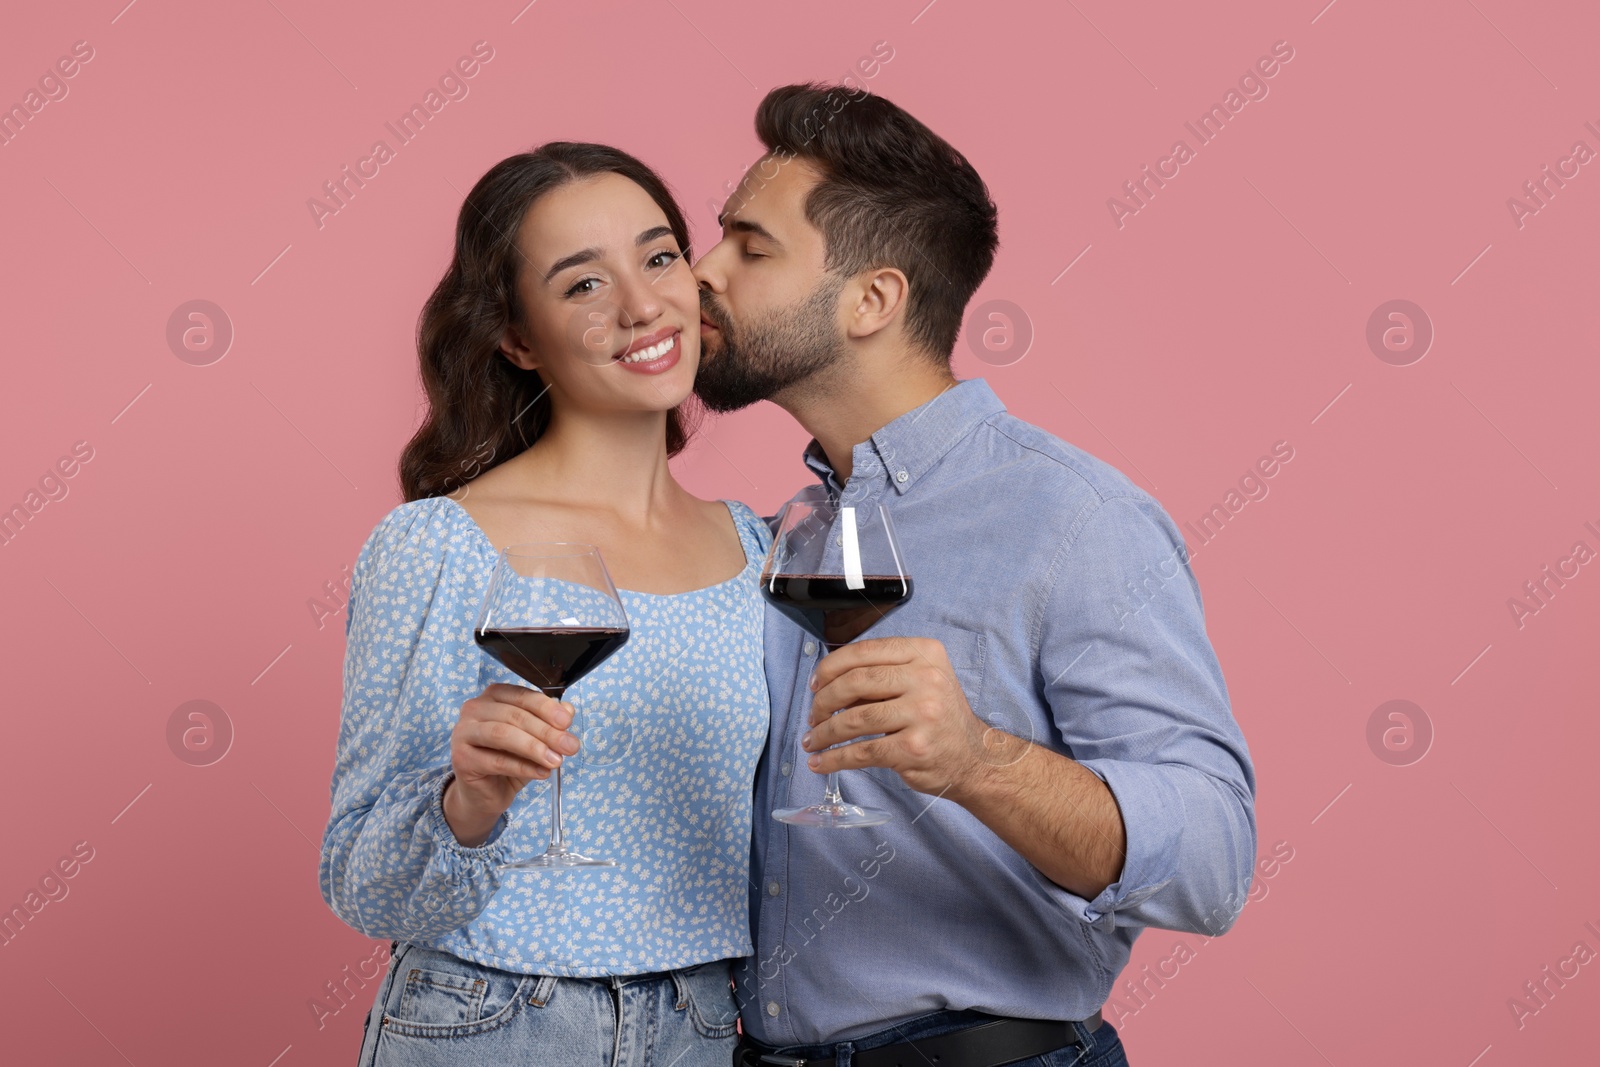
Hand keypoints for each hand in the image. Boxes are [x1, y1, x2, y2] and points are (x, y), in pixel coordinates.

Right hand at [448, 683, 579, 819]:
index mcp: (493, 696)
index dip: (547, 708)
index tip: (567, 722)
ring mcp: (463, 733)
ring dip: (534, 748)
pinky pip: (496, 761)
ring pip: (503, 734)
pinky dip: (523, 767)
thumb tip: (568, 710)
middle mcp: (474, 709)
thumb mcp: (535, 739)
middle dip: (546, 731)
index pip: (522, 696)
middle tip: (570, 746)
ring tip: (556, 760)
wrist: (485, 793)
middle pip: (514, 716)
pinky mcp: (461, 759)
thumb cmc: (509, 759)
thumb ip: (549, 723)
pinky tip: (542, 772)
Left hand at [801, 636, 990, 796]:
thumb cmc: (939, 717)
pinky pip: (862, 752)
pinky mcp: (913, 748)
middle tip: (813, 716)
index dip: (831, 667)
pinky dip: (835, 759)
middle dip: (824, 701)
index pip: (865, 652)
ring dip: (824, 733)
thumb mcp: (920, 681)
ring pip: (855, 719)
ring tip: (812, 741)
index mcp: (924, 653)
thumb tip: (827, 684)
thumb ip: (882, 676)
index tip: (815, 684)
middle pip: (855, 682)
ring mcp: (921, 714)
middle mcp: (925, 679)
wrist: (975, 758)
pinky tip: (822, 762)